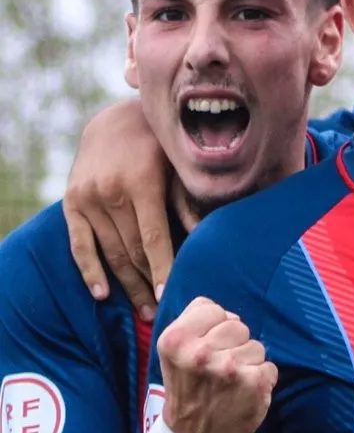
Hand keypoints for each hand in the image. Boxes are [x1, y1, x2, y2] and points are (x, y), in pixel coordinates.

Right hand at [63, 98, 170, 316]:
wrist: (116, 119)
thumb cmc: (161, 145)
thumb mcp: (180, 166)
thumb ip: (188, 202)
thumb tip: (203, 238)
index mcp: (142, 182)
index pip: (153, 238)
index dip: (163, 268)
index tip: (172, 295)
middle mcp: (110, 192)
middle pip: (131, 251)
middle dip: (147, 284)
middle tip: (162, 313)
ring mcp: (87, 198)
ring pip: (108, 252)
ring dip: (124, 285)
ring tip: (142, 310)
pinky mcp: (71, 202)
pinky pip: (79, 244)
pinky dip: (89, 270)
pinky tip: (101, 294)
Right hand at [155, 297, 276, 432]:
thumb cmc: (186, 390)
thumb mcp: (174, 352)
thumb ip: (195, 323)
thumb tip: (227, 312)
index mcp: (176, 340)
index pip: (212, 308)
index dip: (212, 327)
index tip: (204, 348)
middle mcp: (200, 353)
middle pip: (237, 325)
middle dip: (232, 344)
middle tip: (217, 370)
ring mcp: (229, 368)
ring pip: (256, 345)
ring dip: (248, 363)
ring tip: (229, 383)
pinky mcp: (254, 383)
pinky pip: (269, 366)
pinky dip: (261, 379)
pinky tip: (243, 394)